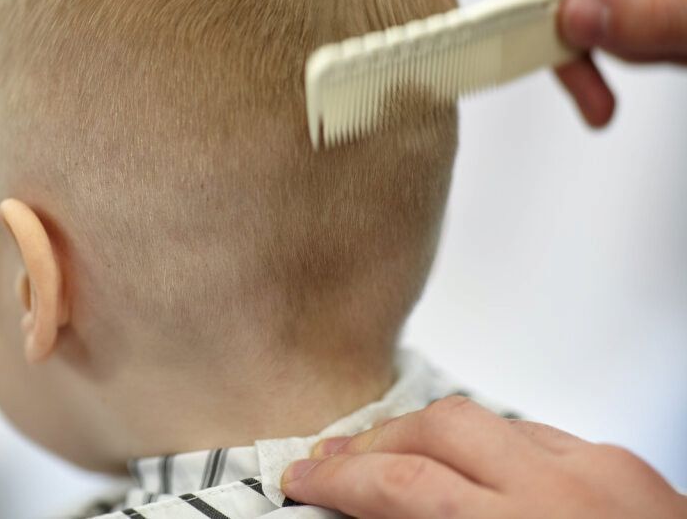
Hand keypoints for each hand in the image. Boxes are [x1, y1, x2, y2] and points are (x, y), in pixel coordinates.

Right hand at [281, 396, 686, 518]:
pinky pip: (535, 433)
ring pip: (486, 420)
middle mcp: (561, 495)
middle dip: (372, 442)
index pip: (403, 488)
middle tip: (332, 463)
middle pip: (438, 429)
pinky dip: (490, 445)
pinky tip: (472, 467)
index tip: (304, 482)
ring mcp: (600, 471)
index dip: (338, 481)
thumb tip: (381, 517)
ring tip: (389, 455)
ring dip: (424, 434)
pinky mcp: (626, 466)